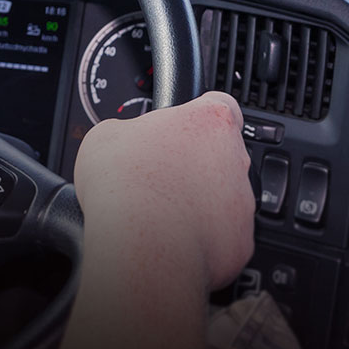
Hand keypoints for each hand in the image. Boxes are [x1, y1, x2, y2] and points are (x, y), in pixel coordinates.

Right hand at [73, 90, 254, 291]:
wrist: (140, 245)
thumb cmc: (125, 185)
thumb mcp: (106, 134)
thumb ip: (130, 130)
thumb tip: (125, 141)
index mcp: (209, 120)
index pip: (220, 103)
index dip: (198, 115)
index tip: (180, 126)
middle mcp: (235, 158)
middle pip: (220, 153)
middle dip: (193, 162)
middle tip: (159, 173)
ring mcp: (242, 202)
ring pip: (224, 196)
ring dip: (199, 200)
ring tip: (161, 210)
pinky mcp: (241, 242)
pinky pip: (224, 235)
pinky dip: (203, 237)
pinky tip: (172, 237)